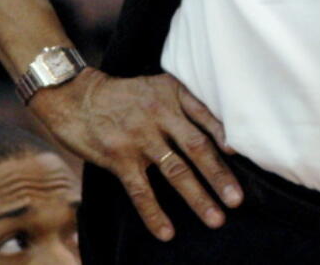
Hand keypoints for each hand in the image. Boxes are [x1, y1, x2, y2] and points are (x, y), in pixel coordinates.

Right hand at [27, 69, 242, 240]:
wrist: (76, 96)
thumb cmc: (124, 95)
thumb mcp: (156, 87)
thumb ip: (183, 105)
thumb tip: (221, 135)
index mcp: (173, 93)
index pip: (206, 115)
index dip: (225, 136)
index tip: (243, 155)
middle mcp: (160, 113)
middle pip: (197, 147)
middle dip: (219, 176)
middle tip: (237, 200)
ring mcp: (140, 137)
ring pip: (175, 171)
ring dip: (198, 197)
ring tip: (216, 219)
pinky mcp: (119, 157)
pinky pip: (141, 190)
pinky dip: (155, 214)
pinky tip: (167, 232)